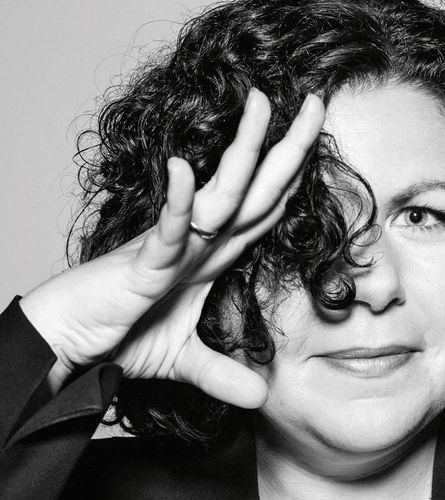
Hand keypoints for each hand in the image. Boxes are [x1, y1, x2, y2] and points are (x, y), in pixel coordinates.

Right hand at [19, 89, 324, 404]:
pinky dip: (178, 205)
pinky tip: (186, 172)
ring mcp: (171, 249)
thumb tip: (260, 398)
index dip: (293, 180)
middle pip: (254, 191)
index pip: (262, 212)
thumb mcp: (184, 362)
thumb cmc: (118, 336)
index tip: (320, 143)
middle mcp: (197, 244)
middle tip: (320, 101)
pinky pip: (166, 232)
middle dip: (287, 148)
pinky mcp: (141, 265)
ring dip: (243, 153)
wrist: (69, 342)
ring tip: (266, 105)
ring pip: (218, 196)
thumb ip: (222, 373)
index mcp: (210, 259)